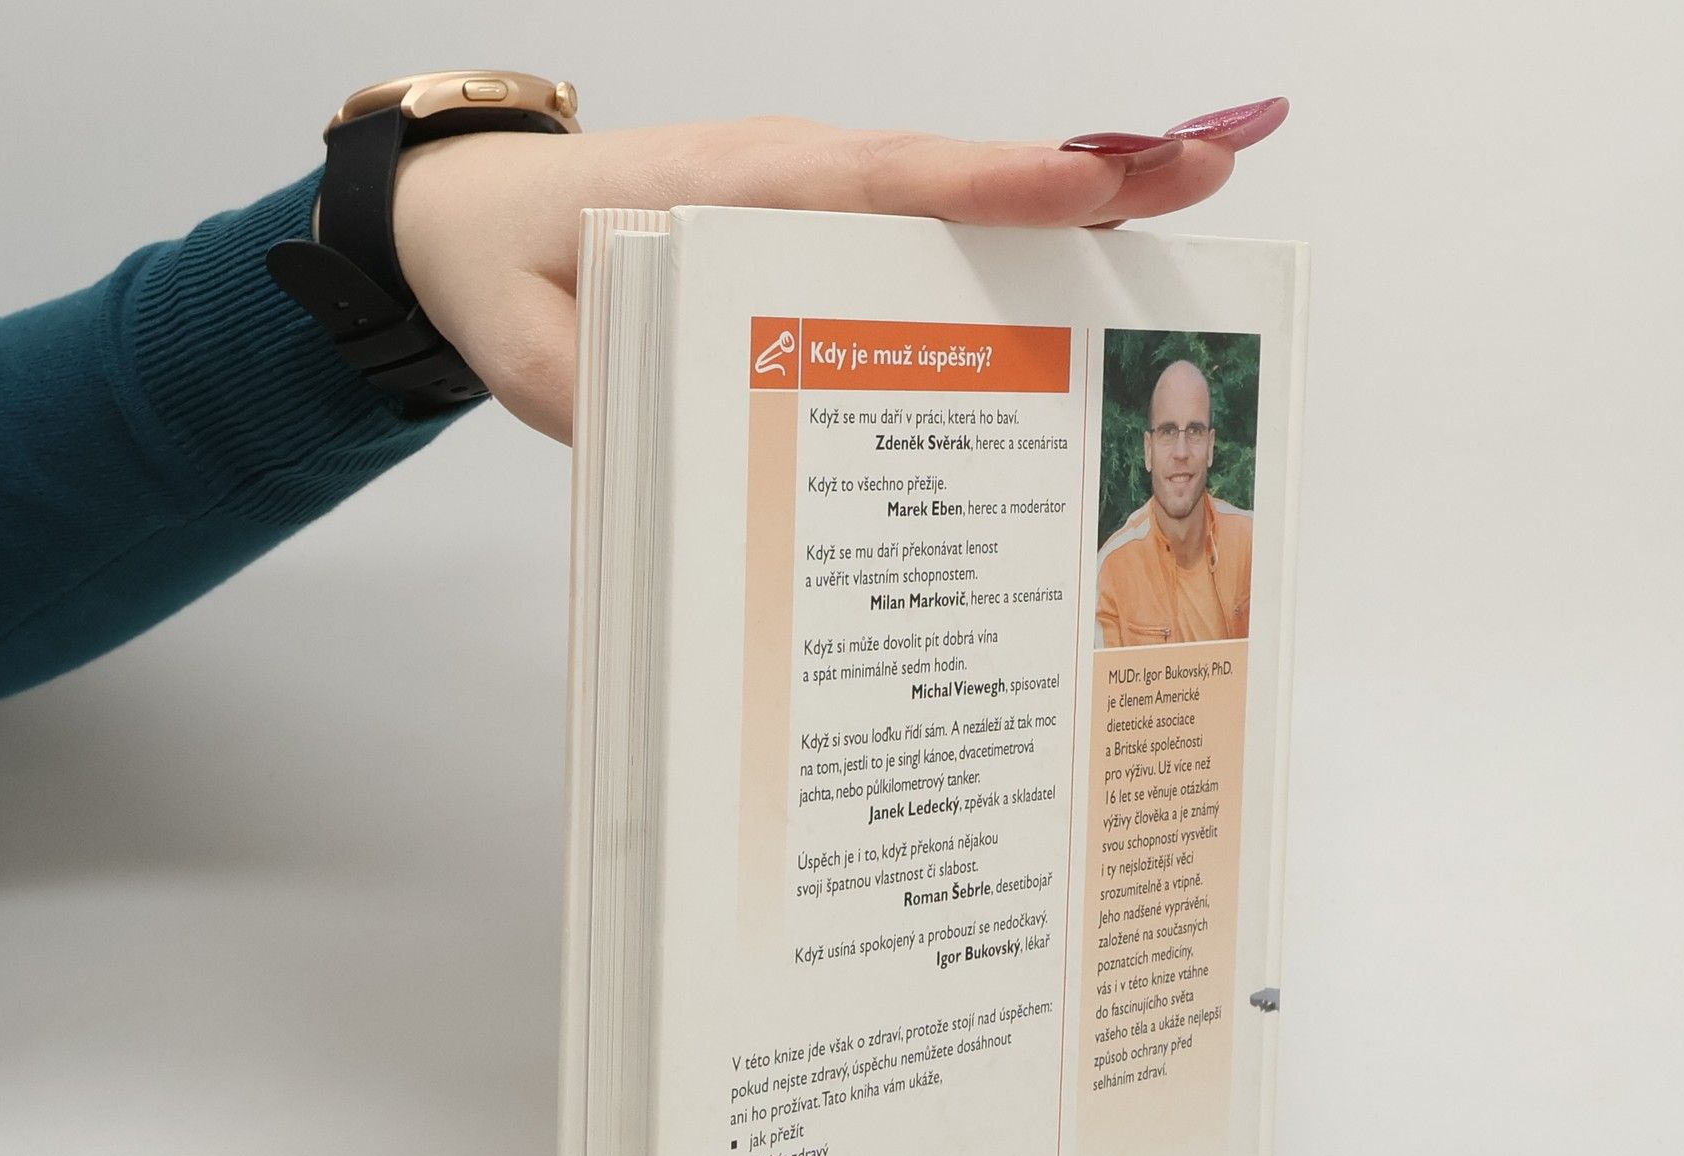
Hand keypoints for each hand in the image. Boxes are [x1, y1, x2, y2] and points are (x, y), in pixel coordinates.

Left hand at [389, 107, 1286, 442]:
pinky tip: (1093, 276)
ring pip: (955, 202)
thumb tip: (705, 459)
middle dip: (1083, 176)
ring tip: (1192, 202)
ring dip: (1072, 203)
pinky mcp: (823, 238)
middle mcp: (793, 183)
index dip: (984, 187)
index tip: (1087, 183)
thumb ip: (605, 402)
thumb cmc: (507, 272)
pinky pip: (927, 236)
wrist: (474, 222)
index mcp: (728, 195)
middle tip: (1209, 168)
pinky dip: (1014, 240)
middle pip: (952, 178)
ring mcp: (816, 205)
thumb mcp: (532, 355)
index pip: (874, 183)